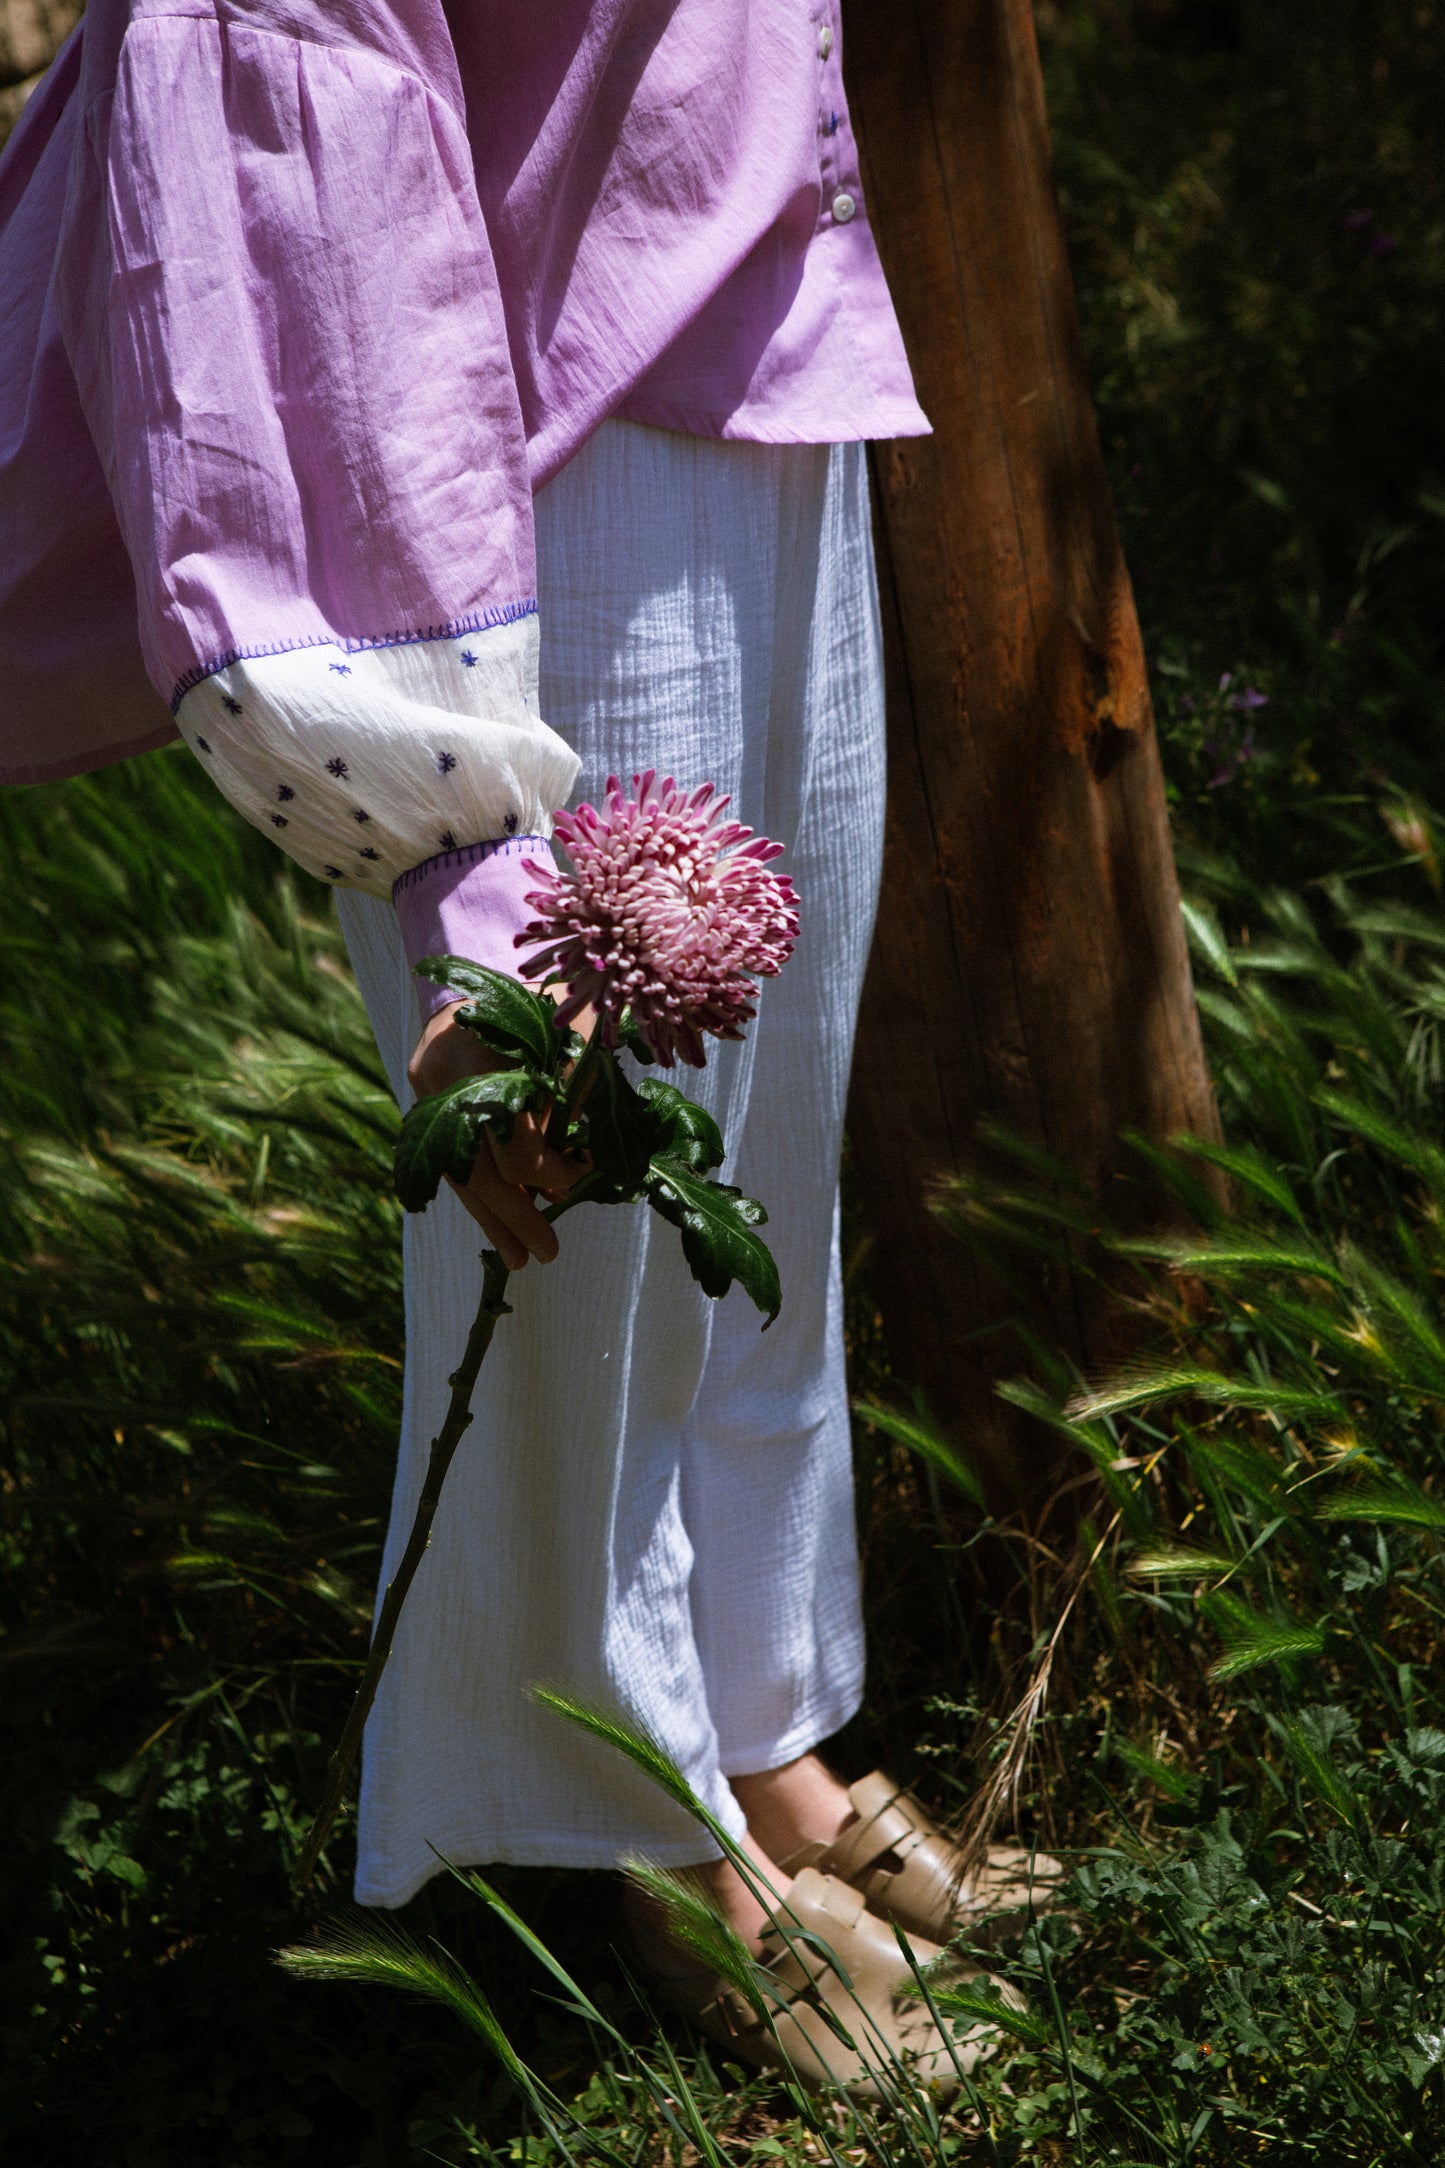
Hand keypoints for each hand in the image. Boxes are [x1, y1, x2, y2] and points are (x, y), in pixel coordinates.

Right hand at [406, 1000, 584, 1269]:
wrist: (499, 969)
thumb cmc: (554, 1003)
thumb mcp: (581, 1040)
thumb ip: (576, 1102)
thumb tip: (572, 1171)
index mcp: (492, 1053)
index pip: (516, 1145)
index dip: (554, 1171)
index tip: (582, 1174)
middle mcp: (447, 1072)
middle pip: (477, 1167)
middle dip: (515, 1215)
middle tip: (544, 1254)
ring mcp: (426, 1085)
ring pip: (456, 1168)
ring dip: (492, 1217)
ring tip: (518, 1257)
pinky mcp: (421, 1095)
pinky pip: (450, 1155)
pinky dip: (478, 1191)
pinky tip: (498, 1225)